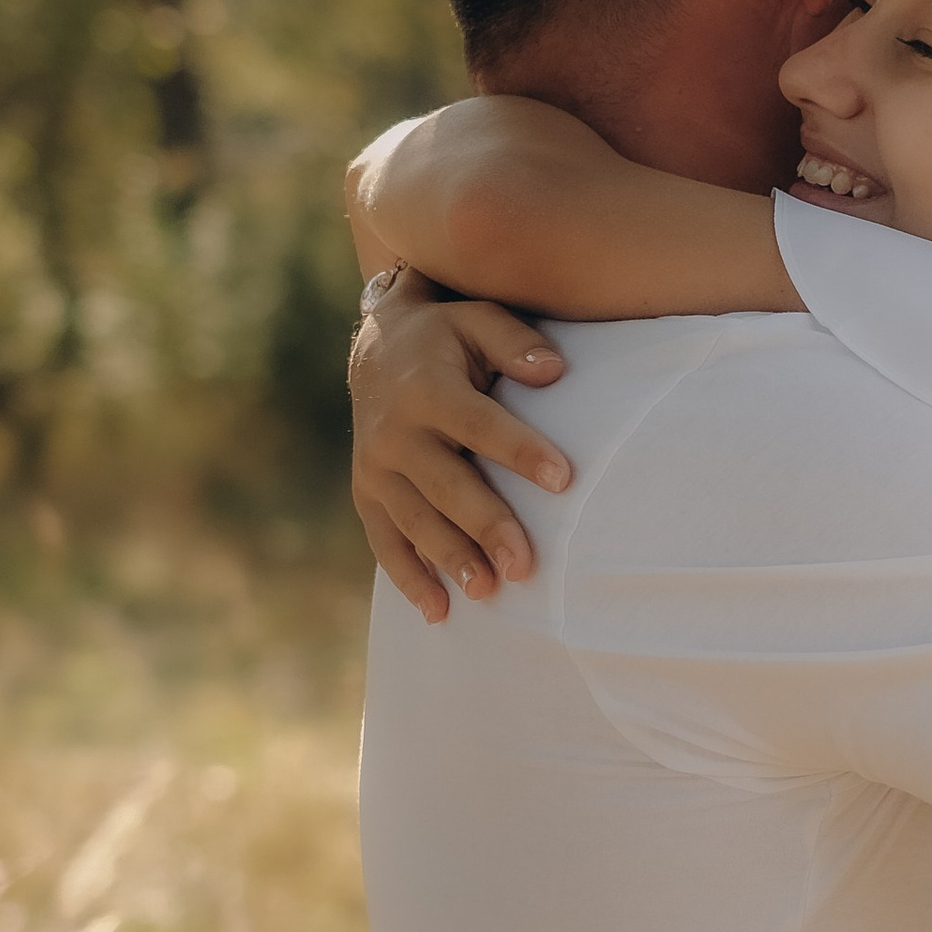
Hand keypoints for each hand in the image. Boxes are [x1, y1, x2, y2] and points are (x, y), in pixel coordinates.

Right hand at [349, 279, 573, 622]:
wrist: (376, 350)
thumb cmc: (448, 337)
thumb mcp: (478, 319)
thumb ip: (515, 342)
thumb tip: (554, 371)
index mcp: (427, 388)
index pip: (480, 425)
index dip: (520, 450)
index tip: (564, 479)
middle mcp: (395, 433)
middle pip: (446, 485)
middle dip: (486, 526)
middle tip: (525, 565)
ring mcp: (376, 469)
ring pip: (414, 521)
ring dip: (449, 559)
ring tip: (487, 592)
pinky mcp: (367, 495)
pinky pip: (385, 542)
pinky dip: (408, 578)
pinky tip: (439, 612)